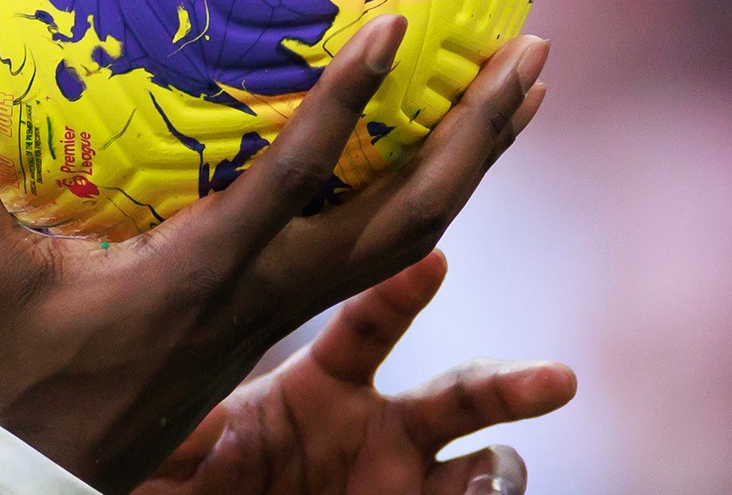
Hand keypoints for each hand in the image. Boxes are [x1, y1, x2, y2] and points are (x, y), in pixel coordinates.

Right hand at [0, 18, 548, 493]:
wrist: (52, 470)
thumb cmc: (17, 368)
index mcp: (206, 272)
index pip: (296, 180)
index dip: (347, 105)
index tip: (396, 29)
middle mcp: (269, 291)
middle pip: (409, 215)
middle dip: (475, 136)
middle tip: (532, 51)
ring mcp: (289, 309)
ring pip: (414, 235)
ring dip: (475, 159)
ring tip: (527, 79)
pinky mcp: (286, 315)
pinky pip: (383, 247)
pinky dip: (429, 188)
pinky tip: (449, 143)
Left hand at [127, 250, 575, 494]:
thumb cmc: (186, 481)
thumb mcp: (173, 450)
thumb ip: (180, 425)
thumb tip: (173, 400)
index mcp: (322, 382)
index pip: (370, 324)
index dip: (401, 291)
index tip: (432, 258)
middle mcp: (379, 424)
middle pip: (459, 393)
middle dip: (510, 384)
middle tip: (558, 381)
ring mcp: (404, 478)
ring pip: (483, 466)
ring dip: (504, 471)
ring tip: (494, 485)